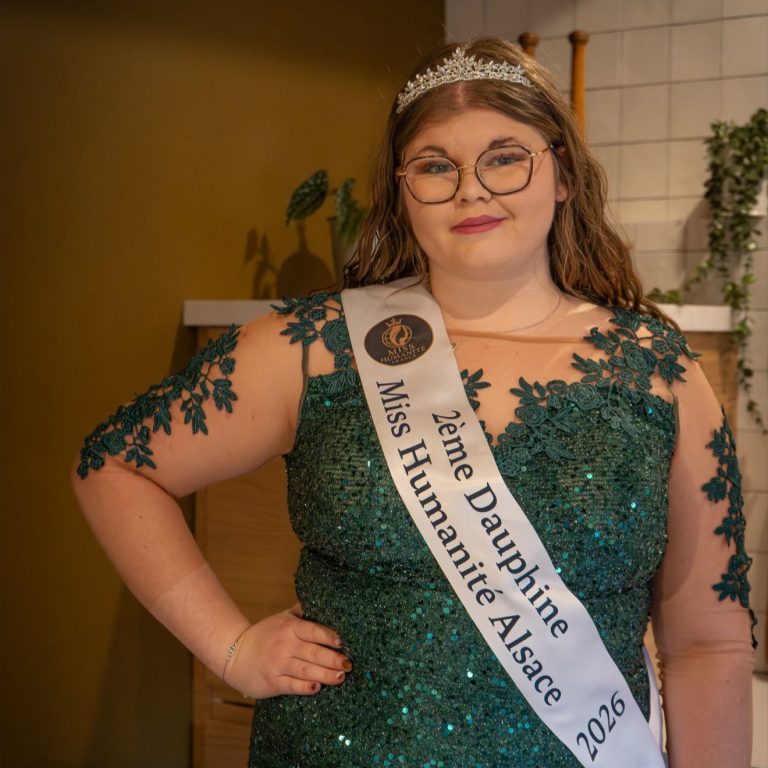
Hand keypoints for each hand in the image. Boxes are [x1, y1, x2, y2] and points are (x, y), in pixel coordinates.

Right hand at [223, 603, 351, 697]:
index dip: (327, 636)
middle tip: (349, 664)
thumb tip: (323, 600)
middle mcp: (284, 645)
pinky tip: (316, 688)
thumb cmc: (264, 635)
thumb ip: (302, 612)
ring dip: (324, 674)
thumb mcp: (282, 618)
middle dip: (332, 658)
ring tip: (340, 677)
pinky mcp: (272, 682)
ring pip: (305, 670)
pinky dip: (304, 687)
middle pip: (312, 652)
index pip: (312, 630)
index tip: (342, 641)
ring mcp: (277, 664)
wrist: (234, 654)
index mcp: (289, 628)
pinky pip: (291, 685)